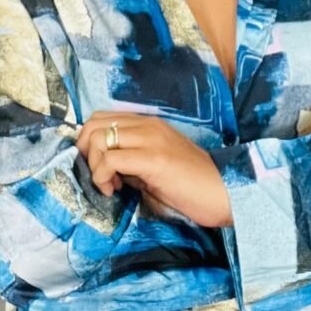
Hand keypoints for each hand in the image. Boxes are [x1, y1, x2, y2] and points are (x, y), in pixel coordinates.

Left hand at [75, 111, 232, 227]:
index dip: (88, 142)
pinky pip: (111, 159)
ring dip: (94, 166)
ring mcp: (151, 139)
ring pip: (98, 138)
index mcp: (148, 123)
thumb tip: (104, 168)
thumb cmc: (193, 185)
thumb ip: (131, 161)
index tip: (97, 168)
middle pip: (94, 123)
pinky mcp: (154, 158)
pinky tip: (114, 191)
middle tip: (96, 176)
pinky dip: (102, 176)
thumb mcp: (154, 167)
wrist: (226, 192)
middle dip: (84, 151)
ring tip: (108, 186)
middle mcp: (147, 124)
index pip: (102, 117)